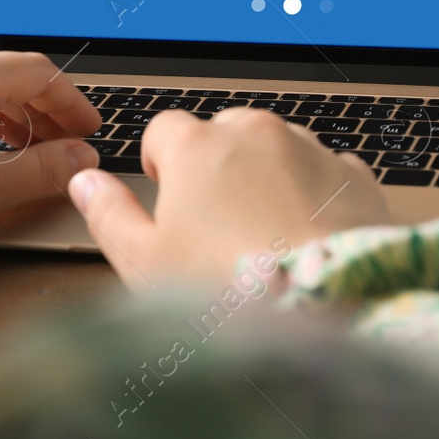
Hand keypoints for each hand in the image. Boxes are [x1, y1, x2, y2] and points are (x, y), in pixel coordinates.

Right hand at [67, 107, 388, 289]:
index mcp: (197, 147)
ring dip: (266, 175)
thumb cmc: (229, 291)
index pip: (164, 128)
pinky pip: (325, 170)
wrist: (325, 309)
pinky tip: (306, 235)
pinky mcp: (353, 177)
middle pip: (223, 132)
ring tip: (263, 235)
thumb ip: (108, 214)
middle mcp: (255, 133)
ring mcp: (309, 149)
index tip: (166, 193)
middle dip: (216, 166)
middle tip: (214, 224)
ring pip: (276, 147)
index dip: (160, 162)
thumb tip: (85, 183)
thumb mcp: (144, 262)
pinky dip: (314, 192)